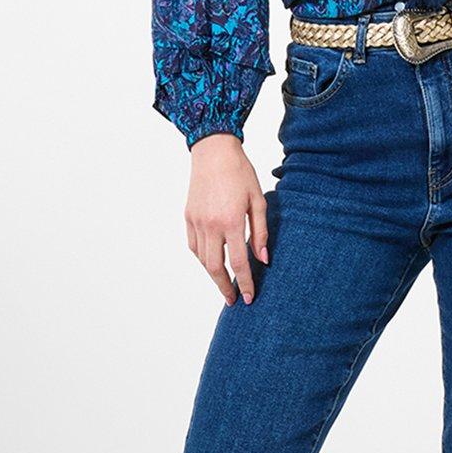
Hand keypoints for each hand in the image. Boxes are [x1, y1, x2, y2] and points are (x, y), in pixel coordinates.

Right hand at [185, 134, 268, 304]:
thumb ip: (260, 232)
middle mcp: (211, 225)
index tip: (249, 297)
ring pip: (202, 259)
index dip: (244, 283)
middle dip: (225, 287)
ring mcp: (197, 222)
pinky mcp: (188, 217)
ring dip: (213, 275)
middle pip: (215, 267)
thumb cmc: (240, 173)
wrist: (213, 152)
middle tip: (233, 299)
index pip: (238, 262)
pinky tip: (211, 262)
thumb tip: (263, 259)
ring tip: (224, 283)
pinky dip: (202, 258)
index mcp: (231, 221)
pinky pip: (193, 246)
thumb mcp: (258, 201)